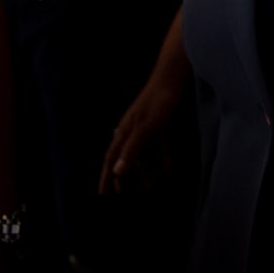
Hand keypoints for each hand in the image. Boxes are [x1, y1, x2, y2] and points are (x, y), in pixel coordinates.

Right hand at [98, 65, 184, 193]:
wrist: (171, 78)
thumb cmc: (156, 102)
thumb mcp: (145, 129)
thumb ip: (131, 150)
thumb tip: (116, 172)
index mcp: (124, 132)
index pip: (111, 159)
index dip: (106, 177)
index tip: (102, 193)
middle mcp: (132, 131)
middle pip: (124, 158)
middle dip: (122, 176)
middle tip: (121, 193)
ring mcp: (146, 127)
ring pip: (142, 154)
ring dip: (144, 170)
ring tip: (148, 186)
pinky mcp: (160, 123)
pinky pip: (159, 146)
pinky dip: (162, 158)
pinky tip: (167, 170)